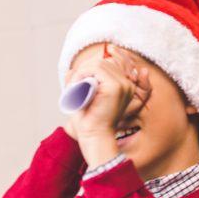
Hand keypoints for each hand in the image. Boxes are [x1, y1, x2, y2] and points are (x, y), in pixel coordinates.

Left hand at [64, 47, 150, 164]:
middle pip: (102, 61)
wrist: (94, 136)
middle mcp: (127, 83)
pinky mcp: (116, 87)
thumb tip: (71, 69)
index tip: (77, 79)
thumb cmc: (88, 120)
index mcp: (123, 85)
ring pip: (99, 63)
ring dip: (81, 72)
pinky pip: (97, 69)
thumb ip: (79, 81)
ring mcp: (123, 84)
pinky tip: (76, 86)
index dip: (89, 67)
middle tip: (73, 84)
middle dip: (84, 69)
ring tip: (74, 87)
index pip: (107, 63)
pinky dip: (82, 74)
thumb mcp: (83, 96)